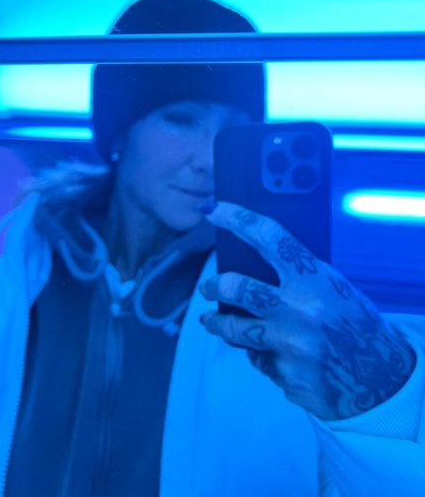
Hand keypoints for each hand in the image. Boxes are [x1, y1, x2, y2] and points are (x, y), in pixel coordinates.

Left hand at [199, 202, 415, 419]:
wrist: (382, 380)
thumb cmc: (356, 325)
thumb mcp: (333, 288)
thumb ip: (296, 277)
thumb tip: (252, 265)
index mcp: (315, 279)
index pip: (268, 237)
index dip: (234, 218)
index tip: (211, 210)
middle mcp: (300, 309)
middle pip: (235, 288)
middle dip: (212, 287)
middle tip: (207, 288)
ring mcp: (290, 345)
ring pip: (233, 331)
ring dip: (217, 325)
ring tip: (211, 322)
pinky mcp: (286, 375)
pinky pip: (260, 360)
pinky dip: (264, 356)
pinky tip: (282, 357)